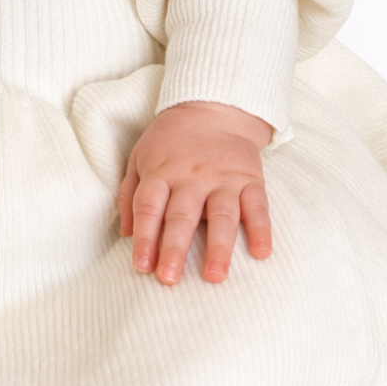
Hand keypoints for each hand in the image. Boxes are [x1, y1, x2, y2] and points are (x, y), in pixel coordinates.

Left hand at [117, 101, 271, 284]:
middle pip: (182, 216)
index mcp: (161, 171)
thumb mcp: (139, 157)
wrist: (213, 106)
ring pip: (222, 215)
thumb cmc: (170, 140)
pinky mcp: (250, 179)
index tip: (142, 266)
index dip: (145, 238)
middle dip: (175, 249)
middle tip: (169, 279)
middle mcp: (192, 176)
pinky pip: (257, 206)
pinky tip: (261, 253)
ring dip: (219, 247)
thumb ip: (129, 194)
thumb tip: (125, 234)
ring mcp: (223, 178)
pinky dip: (261, 229)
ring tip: (215, 276)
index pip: (150, 207)